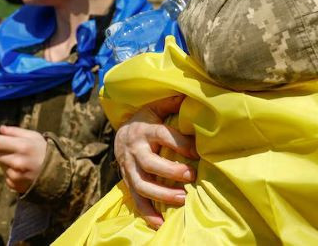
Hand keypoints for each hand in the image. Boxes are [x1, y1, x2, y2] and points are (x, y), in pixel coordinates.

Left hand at [0, 126, 47, 193]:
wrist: (57, 174)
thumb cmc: (45, 151)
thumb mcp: (34, 137)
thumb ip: (16, 132)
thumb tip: (0, 129)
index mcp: (23, 147)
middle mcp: (17, 162)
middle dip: (0, 149)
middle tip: (13, 148)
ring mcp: (15, 175)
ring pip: (0, 164)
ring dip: (5, 161)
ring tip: (20, 160)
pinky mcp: (15, 185)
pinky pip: (5, 175)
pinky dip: (10, 171)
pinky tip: (21, 170)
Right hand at [114, 95, 197, 228]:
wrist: (121, 132)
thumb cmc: (147, 119)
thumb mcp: (156, 106)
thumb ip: (172, 102)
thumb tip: (193, 94)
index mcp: (144, 128)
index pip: (163, 135)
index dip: (180, 144)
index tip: (197, 151)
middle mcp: (135, 149)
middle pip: (151, 163)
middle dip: (171, 172)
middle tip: (192, 177)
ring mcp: (129, 167)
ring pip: (142, 184)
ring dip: (162, 194)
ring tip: (183, 199)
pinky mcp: (128, 180)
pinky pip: (136, 199)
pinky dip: (147, 213)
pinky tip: (160, 224)